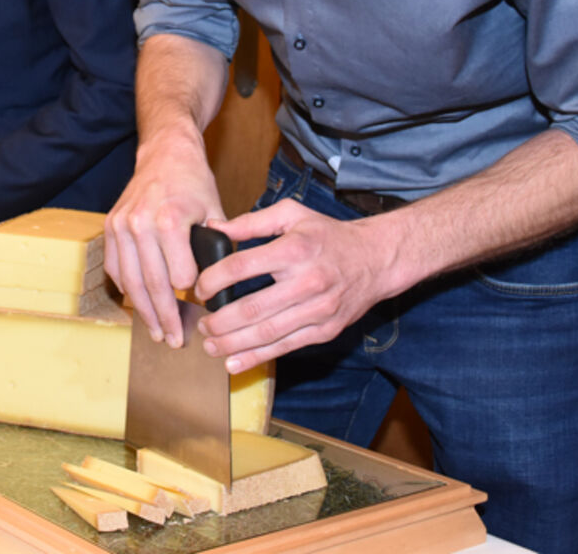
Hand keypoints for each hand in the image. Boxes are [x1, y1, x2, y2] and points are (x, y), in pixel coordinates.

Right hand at [105, 128, 223, 346]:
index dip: (193, 297)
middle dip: (166, 318)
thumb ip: (218, 249)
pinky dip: (126, 290)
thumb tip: (220, 289)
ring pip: (130, 282)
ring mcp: (121, 226)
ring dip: (144, 312)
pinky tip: (140, 305)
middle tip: (176, 341)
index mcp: (171, 220)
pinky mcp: (110, 227)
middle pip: (153, 286)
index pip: (180, 278)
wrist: (165, 154)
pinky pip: (114, 269)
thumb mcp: (216, 213)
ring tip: (158, 332)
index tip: (202, 313)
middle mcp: (141, 224)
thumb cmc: (193, 183)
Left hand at [195, 200, 393, 371]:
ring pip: (267, 333)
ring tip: (210, 345)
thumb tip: (214, 227)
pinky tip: (235, 362)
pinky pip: (286, 347)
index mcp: (294, 249)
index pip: (242, 267)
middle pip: (252, 307)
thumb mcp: (292, 214)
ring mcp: (318, 310)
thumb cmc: (329, 235)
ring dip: (233, 343)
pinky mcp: (325, 330)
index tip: (200, 288)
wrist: (377, 259)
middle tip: (201, 323)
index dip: (214, 280)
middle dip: (219, 321)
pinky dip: (257, 357)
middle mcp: (307, 281)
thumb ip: (251, 222)